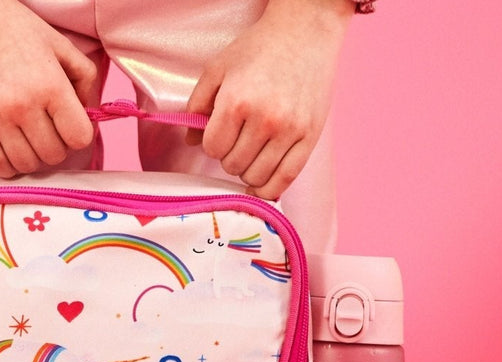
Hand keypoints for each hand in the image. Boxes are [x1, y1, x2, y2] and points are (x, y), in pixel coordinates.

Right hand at [0, 0, 100, 178]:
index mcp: (51, 86)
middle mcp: (23, 106)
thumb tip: (89, 114)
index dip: (79, 135)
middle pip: (54, 155)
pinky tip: (11, 149)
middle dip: (57, 146)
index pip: (80, 138)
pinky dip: (8, 165)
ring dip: (33, 158)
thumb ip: (85, 79)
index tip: (70, 125)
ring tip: (29, 139)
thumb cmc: (18, 28)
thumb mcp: (61, 46)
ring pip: (26, 165)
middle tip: (49, 130)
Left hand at [186, 0, 352, 198]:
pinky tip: (261, 185)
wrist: (305, 32)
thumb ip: (197, 104)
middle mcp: (265, 119)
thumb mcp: (218, 69)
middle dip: (229, 155)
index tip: (220, 131)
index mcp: (237, 101)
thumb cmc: (259, 48)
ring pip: (256, 176)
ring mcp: (290, 131)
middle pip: (233, 165)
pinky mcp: (310, 137)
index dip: (212, 142)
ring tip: (251, 152)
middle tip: (238, 138)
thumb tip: (191, 141)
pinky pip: (285, 180)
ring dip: (247, 170)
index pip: (212, 148)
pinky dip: (269, 189)